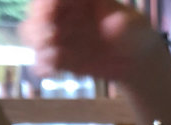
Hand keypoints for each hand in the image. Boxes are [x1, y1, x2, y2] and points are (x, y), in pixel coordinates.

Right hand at [21, 0, 158, 83]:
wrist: (133, 60)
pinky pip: (42, 58)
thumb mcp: (136, 28)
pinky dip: (42, 64)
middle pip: (39, 11)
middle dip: (38, 24)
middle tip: (50, 39)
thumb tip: (115, 23)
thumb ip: (126, 25)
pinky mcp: (60, 56)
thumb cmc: (136, 36)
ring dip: (36, 44)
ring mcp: (60, 33)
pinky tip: (48, 72)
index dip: (47, 3)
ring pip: (34, 32)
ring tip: (52, 59)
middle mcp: (66, 12)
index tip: (49, 14)